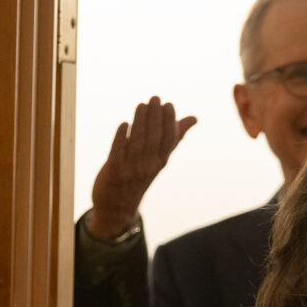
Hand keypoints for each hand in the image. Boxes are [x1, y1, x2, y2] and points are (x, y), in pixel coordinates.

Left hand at [88, 97, 196, 239]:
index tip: (168, 104)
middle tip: (155, 98)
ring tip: (142, 105)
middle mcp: (148, 166)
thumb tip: (193, 118)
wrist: (117, 208)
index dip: (169, 122)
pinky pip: (117, 155)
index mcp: (160, 161)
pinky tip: (123, 124)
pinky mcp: (113, 173)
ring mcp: (131, 170)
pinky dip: (120, 140)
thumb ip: (173, 137)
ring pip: (137, 144)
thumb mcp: (158, 158)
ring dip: (140, 123)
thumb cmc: (139, 175)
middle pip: (154, 140)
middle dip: (155, 118)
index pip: (168, 140)